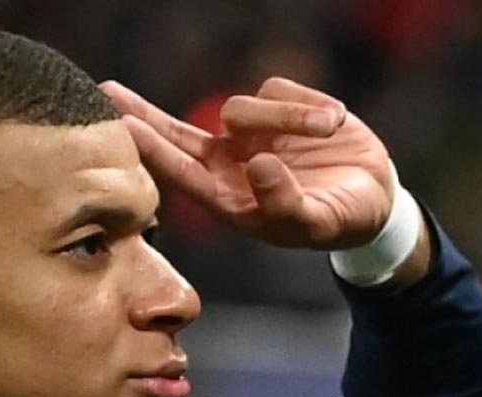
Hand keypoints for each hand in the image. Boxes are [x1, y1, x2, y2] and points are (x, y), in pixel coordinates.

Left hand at [101, 77, 394, 250]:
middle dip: (145, 114)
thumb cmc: (337, 222)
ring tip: (328, 130)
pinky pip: (279, 89)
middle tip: (108, 92)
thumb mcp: (316, 223)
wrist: (373, 200)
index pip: (181, 172)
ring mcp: (252, 134)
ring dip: (289, 115)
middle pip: (176, 134)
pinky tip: (332, 125)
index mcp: (229, 198)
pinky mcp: (279, 107)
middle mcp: (230, 164)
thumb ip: (284, 201)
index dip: (152, 149)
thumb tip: (257, 163)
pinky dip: (309, 103)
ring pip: (244, 106)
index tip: (123, 129)